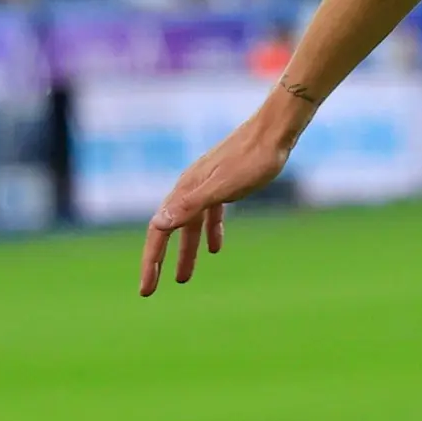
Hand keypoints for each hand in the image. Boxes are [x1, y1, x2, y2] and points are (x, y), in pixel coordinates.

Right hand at [136, 101, 297, 295]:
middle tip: (151, 289)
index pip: (158, 232)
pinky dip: (209, 232)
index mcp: (185, 191)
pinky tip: (216, 249)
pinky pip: (209, 214)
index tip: (147, 289)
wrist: (274, 131)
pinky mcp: (225, 183)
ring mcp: (207, 185)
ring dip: (185, 251)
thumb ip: (191, 205)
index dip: (150, 262)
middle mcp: (190, 187)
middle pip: (169, 231)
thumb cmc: (253, 159)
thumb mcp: (222, 187)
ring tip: (184, 278)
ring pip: (190, 226)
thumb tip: (158, 223)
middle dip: (159, 261)